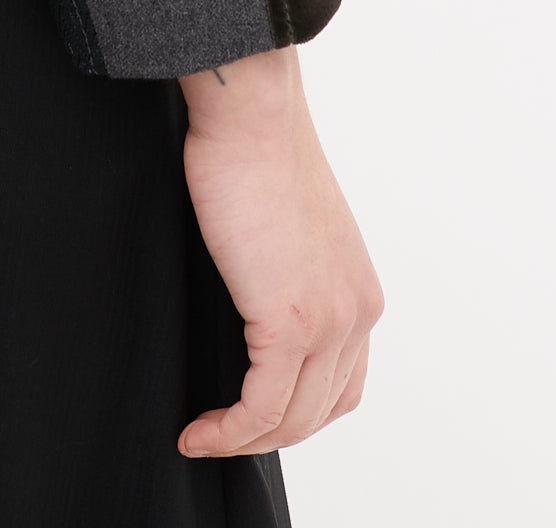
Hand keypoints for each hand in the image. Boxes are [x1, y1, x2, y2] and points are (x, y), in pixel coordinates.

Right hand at [177, 44, 381, 459]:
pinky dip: (228, 430)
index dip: (297, 411)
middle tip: (217, 433)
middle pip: (319, 410)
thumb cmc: (255, 151)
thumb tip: (251, 300)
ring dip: (243, 440)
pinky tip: (196, 430)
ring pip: (292, 417)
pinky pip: (260, 405)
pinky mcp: (289, 322)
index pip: (341, 384)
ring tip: (201, 436)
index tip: (249, 413)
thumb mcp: (289, 227)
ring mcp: (329, 321)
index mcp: (359, 292)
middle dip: (267, 434)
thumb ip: (285, 274)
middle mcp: (356, 313)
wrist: (252, 114)